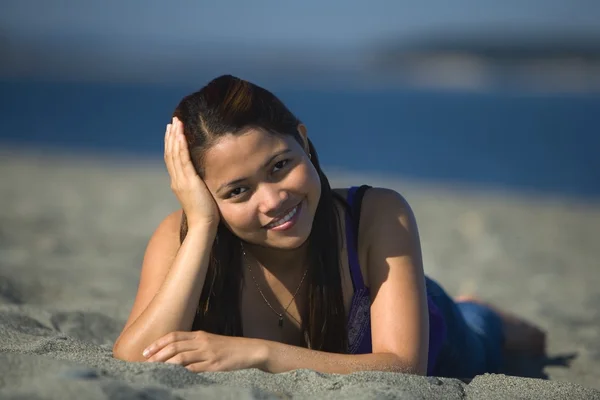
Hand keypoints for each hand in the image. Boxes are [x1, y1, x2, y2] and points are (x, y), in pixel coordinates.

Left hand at [143, 331, 266, 371]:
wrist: (250, 350)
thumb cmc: (229, 348)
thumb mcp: (211, 342)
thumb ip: (195, 345)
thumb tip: (175, 354)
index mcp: (199, 335)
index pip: (173, 336)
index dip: (158, 343)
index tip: (146, 351)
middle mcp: (201, 341)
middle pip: (174, 346)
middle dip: (157, 354)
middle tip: (145, 363)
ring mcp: (207, 353)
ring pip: (181, 357)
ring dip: (165, 364)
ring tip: (154, 370)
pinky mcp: (214, 364)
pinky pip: (194, 368)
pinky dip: (181, 372)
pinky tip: (173, 376)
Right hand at [164, 117, 218, 229]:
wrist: (203, 225)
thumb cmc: (205, 214)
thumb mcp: (199, 196)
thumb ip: (198, 186)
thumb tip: (202, 179)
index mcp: (178, 183)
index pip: (172, 159)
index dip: (171, 144)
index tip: (173, 131)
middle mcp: (176, 180)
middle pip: (170, 153)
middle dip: (171, 136)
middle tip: (172, 121)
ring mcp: (181, 180)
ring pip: (174, 154)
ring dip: (175, 137)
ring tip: (176, 122)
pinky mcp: (189, 181)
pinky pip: (183, 160)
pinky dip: (181, 146)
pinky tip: (181, 135)